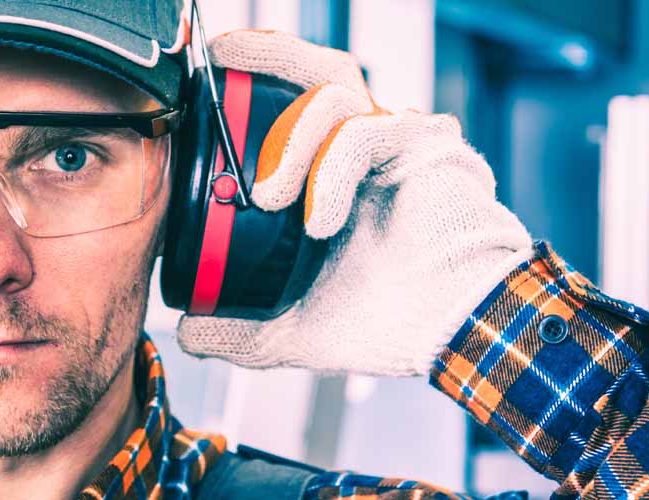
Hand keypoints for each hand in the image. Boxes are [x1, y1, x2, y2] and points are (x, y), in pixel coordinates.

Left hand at [177, 31, 533, 375]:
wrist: (458, 334)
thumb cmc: (397, 323)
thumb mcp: (296, 330)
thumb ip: (241, 331)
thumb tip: (189, 333)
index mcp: (336, 176)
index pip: (291, 107)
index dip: (248, 89)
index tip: (203, 86)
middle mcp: (366, 148)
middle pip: (315, 72)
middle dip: (265, 55)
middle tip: (222, 60)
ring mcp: (398, 142)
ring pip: (334, 94)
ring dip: (289, 140)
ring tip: (268, 196)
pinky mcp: (427, 145)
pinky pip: (365, 133)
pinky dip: (331, 171)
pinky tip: (321, 219)